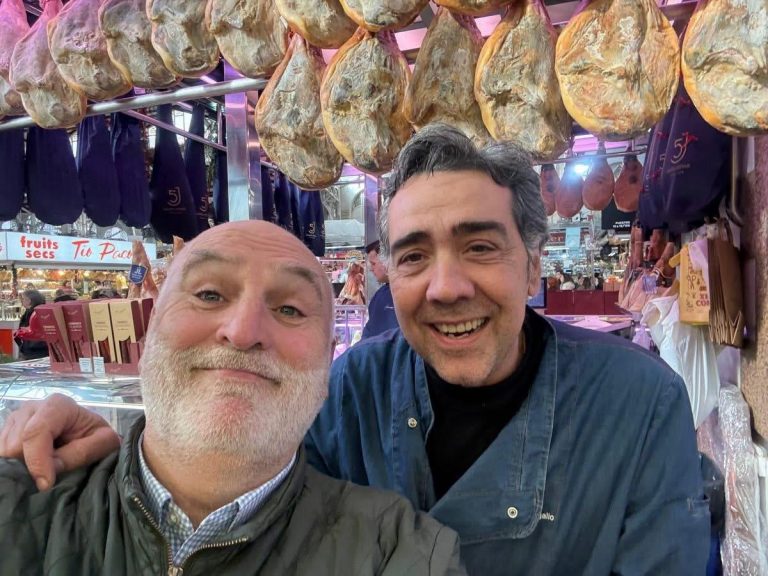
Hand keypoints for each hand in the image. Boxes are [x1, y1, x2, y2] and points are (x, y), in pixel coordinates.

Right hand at [0, 394, 120, 490]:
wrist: (88, 432)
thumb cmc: (97, 436)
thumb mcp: (104, 442)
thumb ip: (82, 453)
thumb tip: (51, 469)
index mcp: (58, 405)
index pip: (36, 432)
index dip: (37, 460)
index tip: (46, 484)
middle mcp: (32, 407)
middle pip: (15, 444)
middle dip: (31, 465)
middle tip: (50, 475)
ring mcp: (16, 418)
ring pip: (5, 451)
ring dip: (22, 466)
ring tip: (45, 467)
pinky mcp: (6, 432)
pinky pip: (1, 454)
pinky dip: (14, 465)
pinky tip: (31, 465)